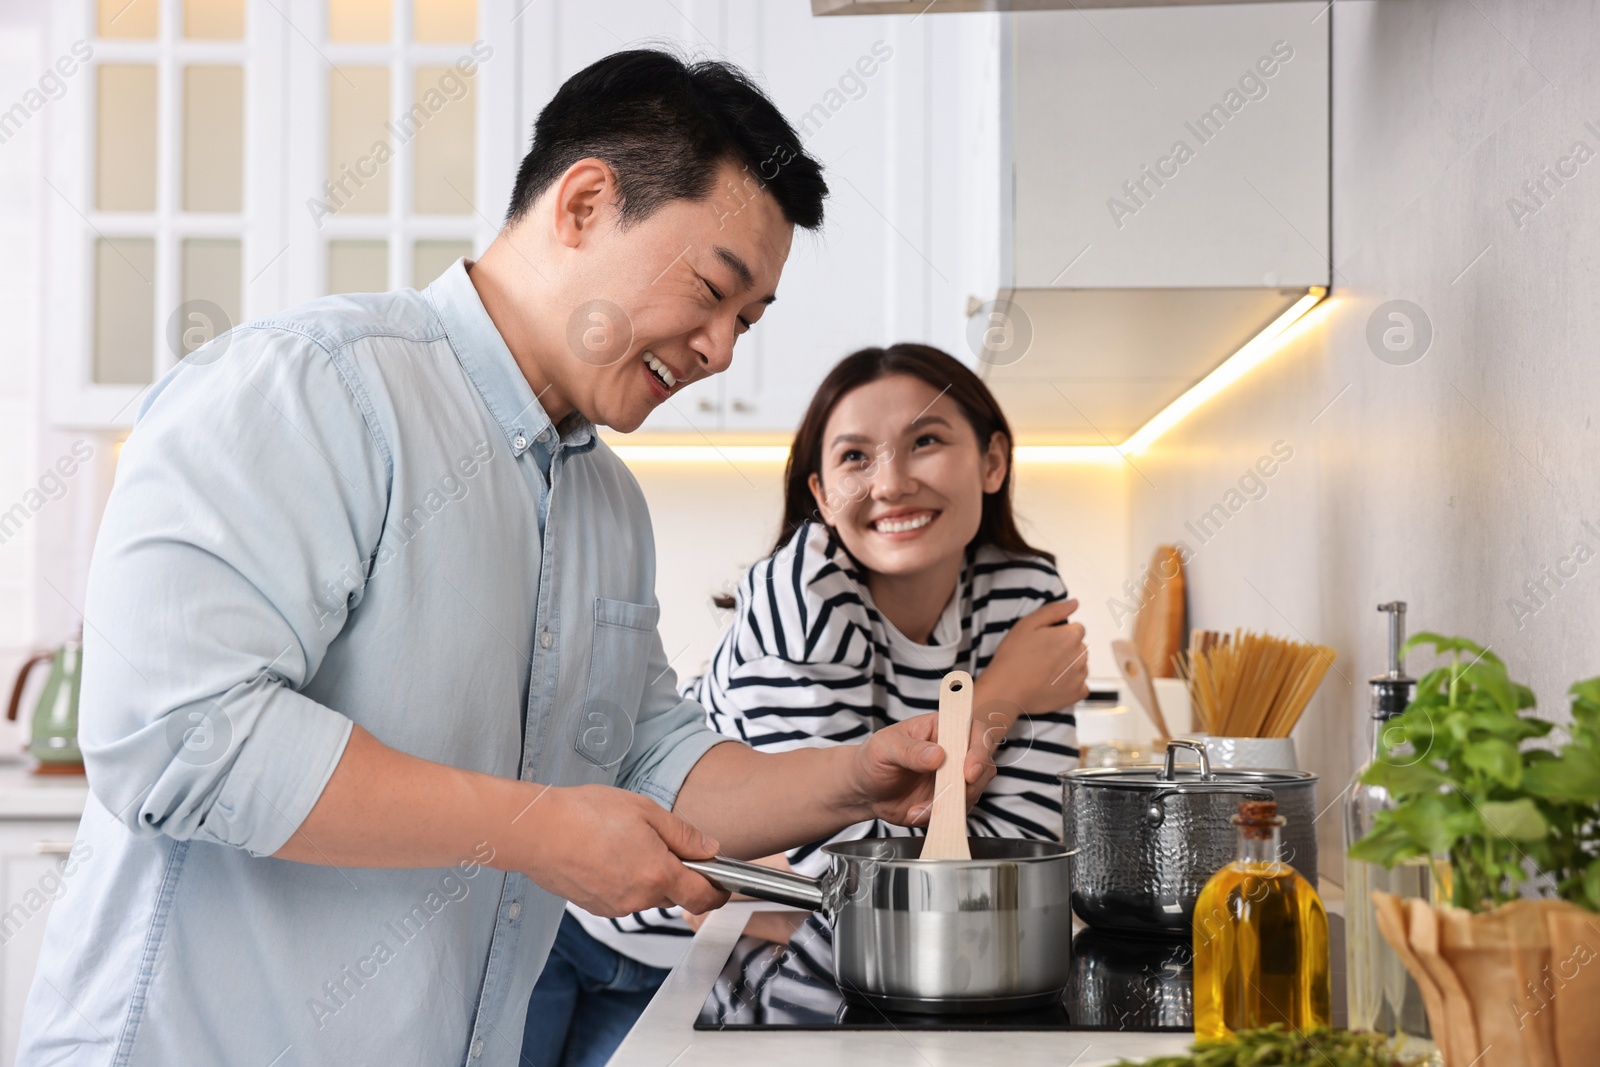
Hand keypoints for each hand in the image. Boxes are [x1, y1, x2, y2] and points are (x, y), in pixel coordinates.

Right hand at [513, 784, 729, 916]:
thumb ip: (683, 834)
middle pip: (673, 894)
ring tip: (625, 840)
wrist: (536, 830)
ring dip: (648, 875)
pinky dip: (624, 879)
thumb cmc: (586, 815)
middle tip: (661, 840)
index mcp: (658, 875)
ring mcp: (614, 907)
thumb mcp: (645, 811)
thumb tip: (709, 849)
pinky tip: (607, 853)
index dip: (718, 890)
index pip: (703, 897)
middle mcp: (638, 899)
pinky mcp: (594, 907)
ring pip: (646, 895)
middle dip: (676, 873)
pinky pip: (622, 896)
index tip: (721, 880)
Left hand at [844, 713, 995, 826]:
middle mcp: (953, 752)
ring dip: (951, 804)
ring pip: (974, 791)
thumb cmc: (873, 760)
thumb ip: (910, 750)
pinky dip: (939, 816)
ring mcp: (953, 777)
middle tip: (949, 796)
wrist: (864, 791)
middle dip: (970, 784)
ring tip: (920, 808)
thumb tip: (937, 755)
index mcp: (941, 728)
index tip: (968, 770)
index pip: (973, 731)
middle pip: (983, 764)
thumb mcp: (884, 748)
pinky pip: (957, 811)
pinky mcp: (949, 800)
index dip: (978, 749)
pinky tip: (916, 813)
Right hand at [979, 598, 1088, 716]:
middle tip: (1041, 656)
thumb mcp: (1028, 624)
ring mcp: (1080, 677)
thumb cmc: (1013, 657)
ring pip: (1079, 665)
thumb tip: (1074, 603)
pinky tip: (1053, 683)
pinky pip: (1081, 686)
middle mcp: (1080, 656)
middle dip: (1065, 649)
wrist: (1006, 690)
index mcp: (1070, 636)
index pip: (1076, 629)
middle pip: (1078, 647)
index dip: (1059, 633)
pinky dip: (1071, 684)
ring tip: (1044, 670)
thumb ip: (1054, 610)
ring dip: (1068, 666)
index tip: (1044, 641)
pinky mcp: (1076, 694)